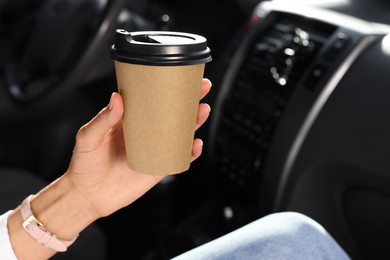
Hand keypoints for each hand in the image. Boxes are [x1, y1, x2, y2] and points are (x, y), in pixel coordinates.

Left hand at [65, 79, 211, 217]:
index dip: (166, 87)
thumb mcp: (88, 138)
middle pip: (172, 113)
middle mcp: (145, 133)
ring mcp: (154, 150)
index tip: (178, 75)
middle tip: (201, 88)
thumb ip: (102, 120)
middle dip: (190, 100)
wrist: (87, 196)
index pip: (152, 99)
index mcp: (130, 120)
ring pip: (180, 133)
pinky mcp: (159, 168)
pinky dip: (190, 152)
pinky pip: (179, 158)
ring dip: (194, 122)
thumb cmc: (85, 165)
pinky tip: (195, 144)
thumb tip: (116, 98)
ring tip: (202, 110)